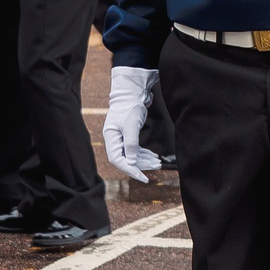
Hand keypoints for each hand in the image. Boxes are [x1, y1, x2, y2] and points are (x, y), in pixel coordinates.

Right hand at [102, 65, 161, 182]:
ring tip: (158, 163)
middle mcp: (115, 140)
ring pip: (132, 155)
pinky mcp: (129, 135)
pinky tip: (154, 157)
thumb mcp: (131, 125)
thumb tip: (131, 162)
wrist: (133, 92)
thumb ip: (131, 144)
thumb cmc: (130, 106)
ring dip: (145, 160)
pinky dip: (145, 154)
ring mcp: (121, 138)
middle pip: (126, 159)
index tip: (143, 177)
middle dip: (141, 165)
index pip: (118, 160)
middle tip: (156, 167)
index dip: (130, 170)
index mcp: (111, 138)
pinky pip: (136, 150)